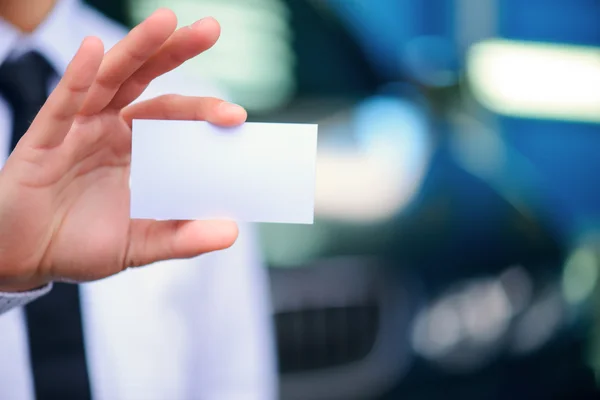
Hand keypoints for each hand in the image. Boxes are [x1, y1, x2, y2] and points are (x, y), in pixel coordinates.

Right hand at [0, 10, 244, 290]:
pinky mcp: (44, 141)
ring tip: (165, 21)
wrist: (27, 260)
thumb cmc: (80, 245)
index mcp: (135, 149)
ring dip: (136, 49)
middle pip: (145, 81)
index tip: (237, 116)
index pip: (173, 116)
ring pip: (108, 80)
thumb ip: (181, 237)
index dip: (202, 110)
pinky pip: (62, 104)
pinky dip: (77, 77)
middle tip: (210, 29)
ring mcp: (76, 130)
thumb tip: (231, 233)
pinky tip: (95, 50)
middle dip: (175, 52)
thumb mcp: (140, 244)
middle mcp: (108, 130)